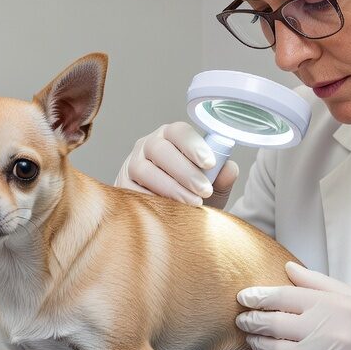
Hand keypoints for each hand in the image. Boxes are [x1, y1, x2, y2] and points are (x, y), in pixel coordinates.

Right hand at [115, 121, 238, 208]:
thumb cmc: (195, 194)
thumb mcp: (214, 186)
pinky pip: (132, 190)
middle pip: (160, 149)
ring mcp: (132, 164)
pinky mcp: (122, 185)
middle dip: (185, 171)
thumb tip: (228, 169)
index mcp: (171, 136)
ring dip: (170, 187)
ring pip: (145, 170)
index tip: (210, 163)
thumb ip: (223, 177)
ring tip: (193, 203)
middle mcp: (148, 145)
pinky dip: (151, 200)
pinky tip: (169, 211)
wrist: (174, 217)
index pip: (179, 131)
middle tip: (205, 191)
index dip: (194, 145)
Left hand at [236, 261, 350, 349]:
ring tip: (253, 339)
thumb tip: (287, 268)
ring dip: (258, 344)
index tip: (243, 298)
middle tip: (242, 319)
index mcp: (332, 304)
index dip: (257, 297)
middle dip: (252, 321)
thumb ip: (317, 283)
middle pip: (273, 323)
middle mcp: (325, 330)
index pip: (282, 297)